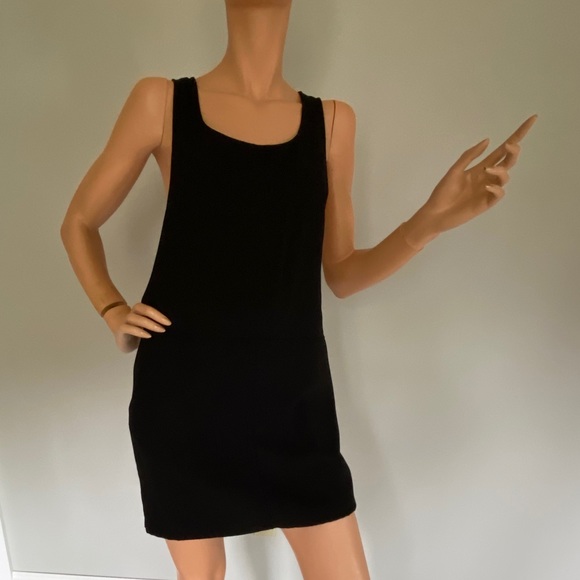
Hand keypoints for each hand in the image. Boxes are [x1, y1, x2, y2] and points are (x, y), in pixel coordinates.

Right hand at [103, 302, 171, 352]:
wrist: (121, 338)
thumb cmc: (138, 331)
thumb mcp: (147, 327)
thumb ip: (156, 323)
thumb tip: (170, 325)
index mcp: (140, 310)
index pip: (149, 308)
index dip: (159, 313)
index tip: (169, 322)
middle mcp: (132, 313)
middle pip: (143, 310)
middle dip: (157, 316)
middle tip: (167, 324)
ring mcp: (126, 321)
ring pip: (136, 318)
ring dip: (149, 323)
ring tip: (160, 330)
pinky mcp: (121, 330)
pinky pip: (128, 328)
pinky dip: (138, 331)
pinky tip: (148, 335)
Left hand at [422, 114, 538, 233]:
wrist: (435, 213)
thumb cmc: (443, 192)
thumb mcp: (455, 170)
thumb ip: (470, 156)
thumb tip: (488, 140)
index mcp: (481, 167)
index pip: (502, 150)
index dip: (517, 135)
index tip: (532, 119)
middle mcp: (487, 177)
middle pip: (508, 162)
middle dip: (513, 152)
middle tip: (510, 146)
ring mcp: (488, 191)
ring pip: (505, 177)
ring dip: (500, 171)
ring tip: (488, 170)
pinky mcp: (486, 204)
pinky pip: (498, 194)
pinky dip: (496, 189)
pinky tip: (487, 186)